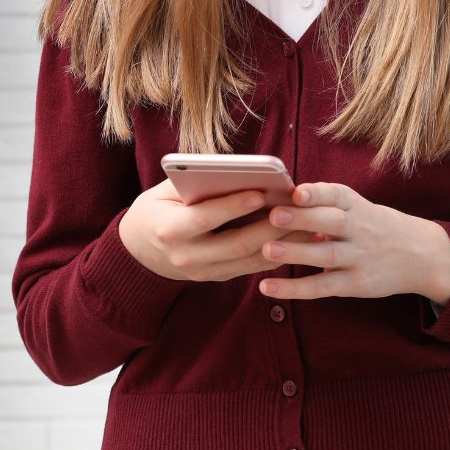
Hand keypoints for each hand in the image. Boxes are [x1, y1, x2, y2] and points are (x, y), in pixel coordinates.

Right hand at [118, 181, 301, 281]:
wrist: (138, 250)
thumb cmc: (158, 208)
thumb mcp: (167, 191)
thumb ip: (197, 183)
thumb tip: (242, 171)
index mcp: (170, 229)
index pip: (205, 218)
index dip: (234, 206)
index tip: (261, 192)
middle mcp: (186, 256)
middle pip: (236, 243)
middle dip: (270, 226)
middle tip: (297, 209)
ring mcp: (203, 272)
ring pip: (250, 259)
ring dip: (283, 243)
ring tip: (310, 224)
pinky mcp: (217, 278)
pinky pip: (252, 267)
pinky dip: (278, 252)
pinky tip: (300, 239)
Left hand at [257, 182, 449, 305]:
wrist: (422, 256)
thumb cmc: (378, 228)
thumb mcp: (362, 210)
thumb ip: (328, 206)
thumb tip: (280, 199)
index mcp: (360, 207)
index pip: (339, 195)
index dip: (318, 193)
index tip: (296, 191)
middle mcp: (361, 230)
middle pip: (332, 222)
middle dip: (303, 218)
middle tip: (274, 215)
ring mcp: (360, 258)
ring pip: (327, 255)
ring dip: (296, 252)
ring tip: (267, 249)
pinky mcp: (356, 284)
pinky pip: (322, 287)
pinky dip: (295, 289)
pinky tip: (268, 287)